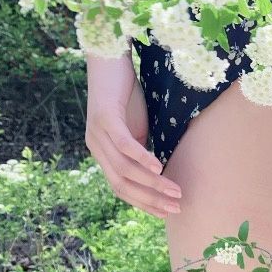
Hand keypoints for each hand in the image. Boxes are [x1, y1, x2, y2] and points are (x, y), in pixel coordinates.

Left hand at [84, 54, 181, 218]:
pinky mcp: (104, 117)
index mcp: (102, 153)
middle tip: (176, 208)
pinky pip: (124, 145)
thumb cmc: (124, 92)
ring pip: (125, 169)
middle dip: (151, 200)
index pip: (121, 188)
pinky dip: (142, 159)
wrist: (109, 59)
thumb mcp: (135, 127)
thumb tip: (159, 172)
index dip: (144, 204)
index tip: (167, 213)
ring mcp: (98, 133)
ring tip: (175, 190)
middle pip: (122, 185)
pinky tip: (158, 168)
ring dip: (153, 183)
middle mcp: (95, 147)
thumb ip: (141, 150)